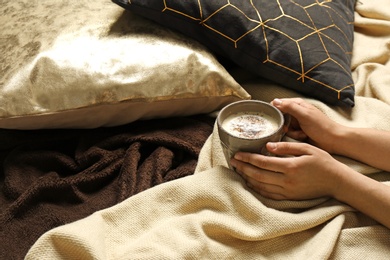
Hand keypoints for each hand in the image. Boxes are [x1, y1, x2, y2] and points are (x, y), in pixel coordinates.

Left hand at [230, 142, 349, 199]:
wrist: (336, 182)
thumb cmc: (323, 162)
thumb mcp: (307, 148)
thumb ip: (287, 147)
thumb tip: (268, 146)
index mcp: (291, 166)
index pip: (263, 162)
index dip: (248, 158)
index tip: (238, 154)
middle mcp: (287, 180)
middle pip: (258, 174)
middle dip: (243, 168)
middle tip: (232, 161)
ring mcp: (288, 190)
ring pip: (261, 185)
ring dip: (247, 178)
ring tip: (238, 170)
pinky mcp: (289, 197)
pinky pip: (269, 194)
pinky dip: (257, 188)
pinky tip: (250, 182)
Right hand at [271, 98, 341, 153]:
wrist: (333, 140)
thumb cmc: (321, 126)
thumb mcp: (305, 115)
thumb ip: (290, 107)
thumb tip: (274, 101)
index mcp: (297, 104)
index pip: (278, 104)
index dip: (274, 111)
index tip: (274, 119)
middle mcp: (296, 112)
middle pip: (280, 117)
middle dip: (284, 125)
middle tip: (289, 129)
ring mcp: (297, 122)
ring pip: (284, 127)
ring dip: (291, 132)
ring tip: (301, 133)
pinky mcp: (298, 132)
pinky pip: (289, 134)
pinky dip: (295, 136)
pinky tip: (303, 136)